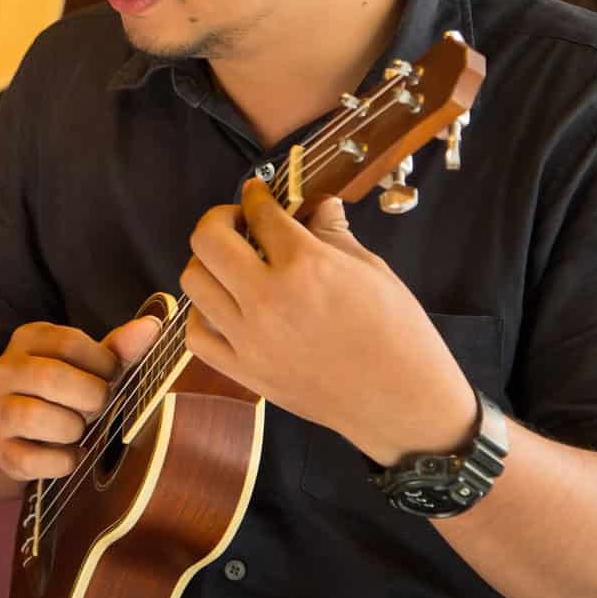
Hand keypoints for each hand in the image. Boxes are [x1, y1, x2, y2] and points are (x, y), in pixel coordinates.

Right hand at [0, 317, 161, 479]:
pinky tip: (73, 454)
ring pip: (34, 417)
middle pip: (51, 377)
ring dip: (73, 428)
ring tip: (81, 429)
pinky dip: (63, 461)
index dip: (103, 364)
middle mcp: (5, 371)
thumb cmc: (65, 388)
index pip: (69, 342)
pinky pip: (33, 459)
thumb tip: (152, 326)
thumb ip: (120, 347)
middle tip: (100, 405)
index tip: (112, 377)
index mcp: (28, 339)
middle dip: (90, 396)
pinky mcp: (2, 451)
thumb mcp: (90, 363)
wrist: (19, 425)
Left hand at [179, 178, 476, 465]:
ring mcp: (250, 339)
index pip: (261, 214)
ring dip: (207, 263)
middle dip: (219, 219)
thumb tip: (317, 204)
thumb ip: (333, 233)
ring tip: (231, 265)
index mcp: (306, 266)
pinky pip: (197, 334)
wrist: (403, 404)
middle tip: (238, 223)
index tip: (256, 193)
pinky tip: (225, 308)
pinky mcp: (244, 372)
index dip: (257, 196)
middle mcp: (268, 299)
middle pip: (208, 239)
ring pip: (193, 282)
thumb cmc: (399, 334)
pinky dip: (203, 314)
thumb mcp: (372, 270)